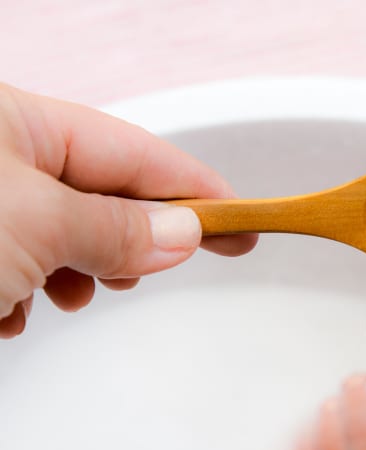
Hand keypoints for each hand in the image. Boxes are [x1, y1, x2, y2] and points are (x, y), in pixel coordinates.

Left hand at [0, 84, 257, 338]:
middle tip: (159, 270)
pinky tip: (14, 311)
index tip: (242, 220)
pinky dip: (32, 292)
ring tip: (76, 294)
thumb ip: (114, 229)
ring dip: (78, 274)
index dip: (195, 188)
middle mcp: (1, 157)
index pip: (134, 152)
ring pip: (63, 236)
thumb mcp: (36, 225)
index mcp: (16, 122)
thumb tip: (181, 233)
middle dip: (128, 240)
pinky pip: (22, 264)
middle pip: (102, 195)